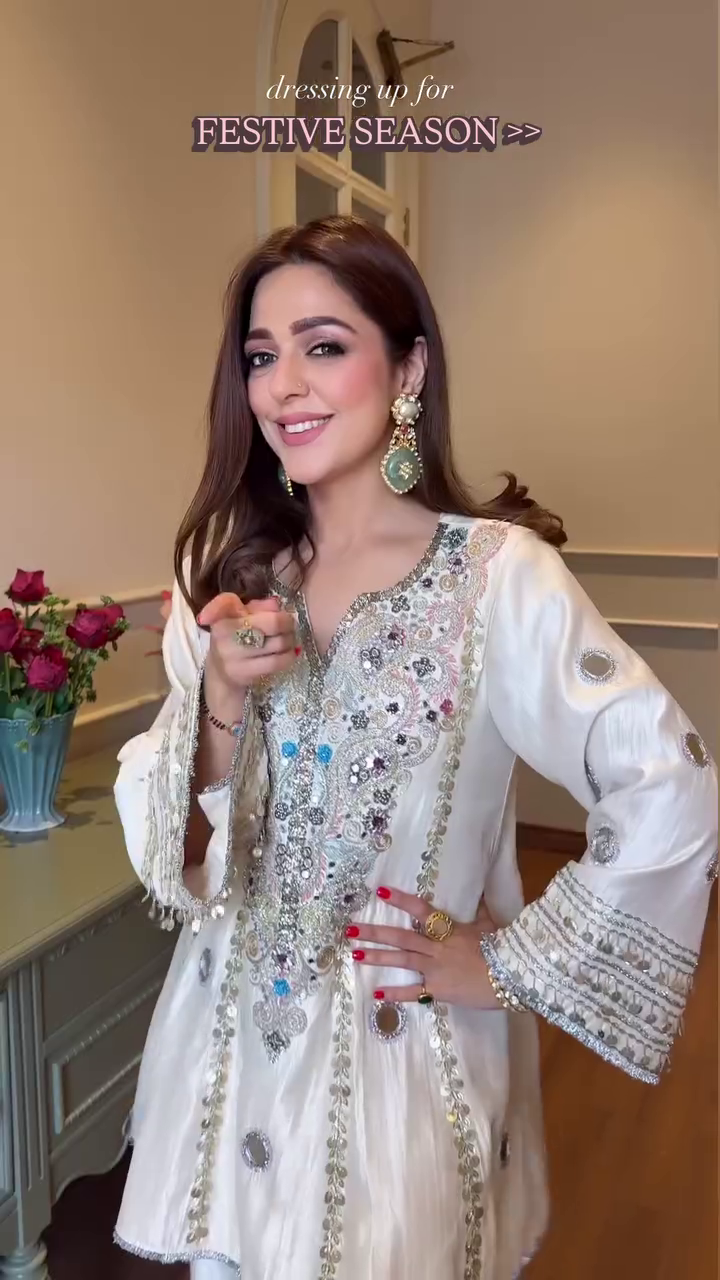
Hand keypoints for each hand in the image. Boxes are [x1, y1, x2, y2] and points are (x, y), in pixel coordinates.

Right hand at [197, 592, 299, 710]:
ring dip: (290, 640)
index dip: (239, 602)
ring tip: (288, 639)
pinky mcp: (244, 672)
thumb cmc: (234, 638)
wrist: (221, 672)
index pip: (226, 601)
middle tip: (289, 625)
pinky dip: (289, 656)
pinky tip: (288, 653)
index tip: (263, 608)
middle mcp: (225, 634)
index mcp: (222, 617)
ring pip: (279, 643)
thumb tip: (276, 604)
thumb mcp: (239, 616)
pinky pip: (277, 662)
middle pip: (272, 623)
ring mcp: (234, 655)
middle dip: (288, 623)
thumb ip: (258, 606)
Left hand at [347, 887, 504, 1010]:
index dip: (400, 900)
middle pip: (402, 937)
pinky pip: (414, 992)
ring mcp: (436, 969)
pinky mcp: (439, 990)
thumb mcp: (490, 923)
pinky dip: (395, 994)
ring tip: (356, 954)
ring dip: (378, 957)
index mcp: (450, 928)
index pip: (421, 910)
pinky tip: (376, 995)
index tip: (379, 892)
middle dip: (375, 932)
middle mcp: (438, 947)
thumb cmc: (504, 949)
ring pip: (402, 960)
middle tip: (350, 929)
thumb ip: (479, 909)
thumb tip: (478, 890)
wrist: (512, 977)